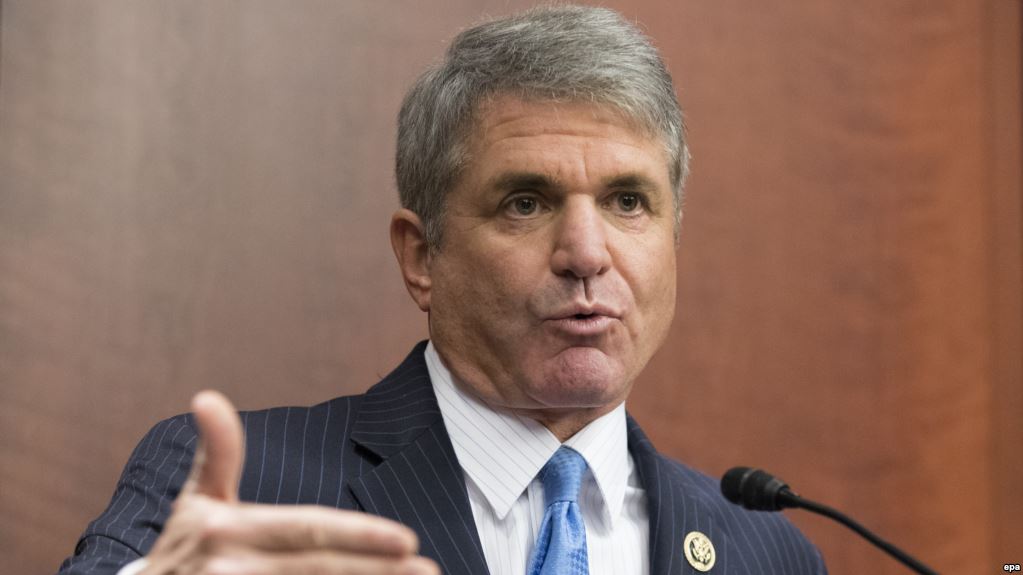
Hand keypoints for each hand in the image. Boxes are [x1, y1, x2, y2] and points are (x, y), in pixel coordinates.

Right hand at [141, 391, 438, 574]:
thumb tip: (207, 398)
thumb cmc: (180, 550)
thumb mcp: (194, 501)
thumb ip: (217, 454)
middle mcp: (232, 569)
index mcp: (227, 530)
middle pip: (320, 568)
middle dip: (378, 570)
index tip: (406, 539)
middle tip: (427, 568)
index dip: (359, 535)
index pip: (307, 530)